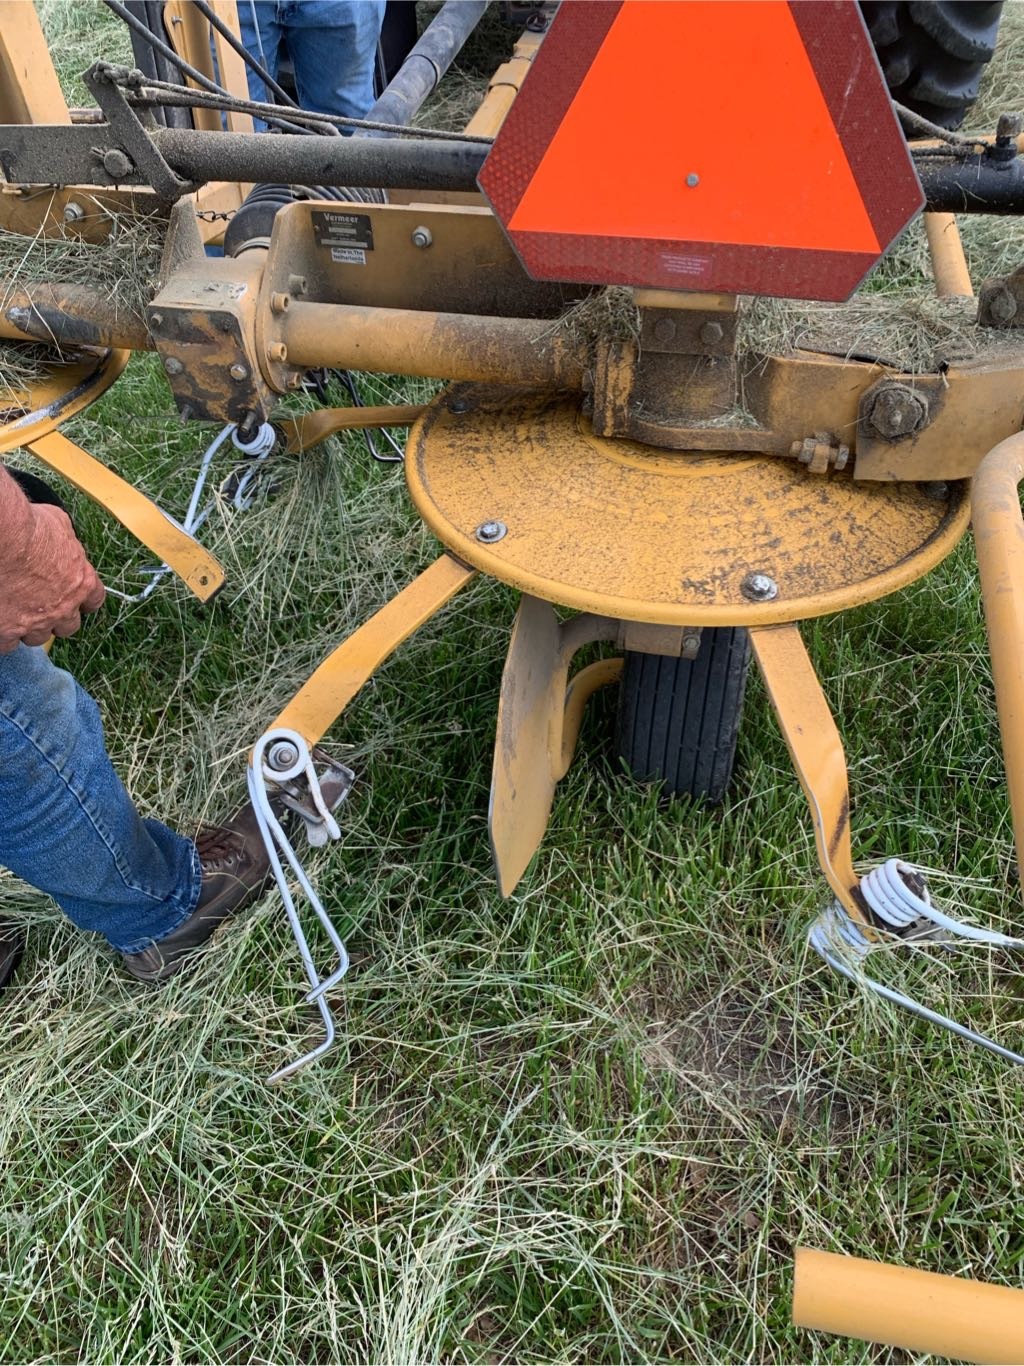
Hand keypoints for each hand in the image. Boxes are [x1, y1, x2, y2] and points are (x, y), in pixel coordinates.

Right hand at [0, 502, 104, 652]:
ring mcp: (35, 622)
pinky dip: (4, 635)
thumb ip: (64, 542)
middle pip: (68, 627)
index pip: (94, 601)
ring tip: (16, 613)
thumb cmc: (28, 525)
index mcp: (82, 582)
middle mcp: (63, 608)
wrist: (2, 538)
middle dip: (56, 618)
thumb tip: (59, 538)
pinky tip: (0, 624)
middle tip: (41, 607)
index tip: (79, 601)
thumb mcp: (59, 524)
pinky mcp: (8, 629)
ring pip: (36, 637)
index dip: (85, 601)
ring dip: (28, 627)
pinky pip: (7, 644)